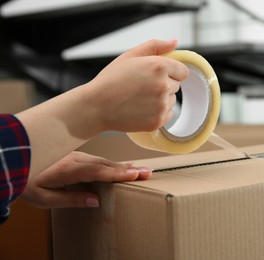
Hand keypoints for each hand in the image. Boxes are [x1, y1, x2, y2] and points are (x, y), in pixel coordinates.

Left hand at [21, 151, 152, 207]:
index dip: (117, 173)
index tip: (134, 174)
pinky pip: (100, 160)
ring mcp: (77, 155)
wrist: (17, 158)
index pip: (97, 171)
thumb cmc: (28, 182)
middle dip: (128, 169)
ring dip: (124, 166)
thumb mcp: (44, 198)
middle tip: (147, 173)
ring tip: (141, 171)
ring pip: (105, 161)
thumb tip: (96, 200)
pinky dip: (114, 164)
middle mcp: (75, 159)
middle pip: (106, 164)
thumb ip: (71, 199)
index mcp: (67, 170)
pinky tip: (124, 166)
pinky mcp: (78, 156)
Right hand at [86, 39, 189, 132]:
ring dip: (162, 99)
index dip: (171, 72)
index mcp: (159, 66)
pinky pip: (168, 114)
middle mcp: (163, 86)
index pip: (183, 71)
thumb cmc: (111, 79)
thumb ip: (156, 46)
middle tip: (142, 87)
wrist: (97, 106)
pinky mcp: (158, 121)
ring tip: (140, 98)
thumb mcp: (130, 55)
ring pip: (172, 100)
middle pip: (177, 86)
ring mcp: (161, 105)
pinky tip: (142, 109)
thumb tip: (175, 42)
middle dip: (164, 84)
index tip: (158, 75)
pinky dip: (158, 112)